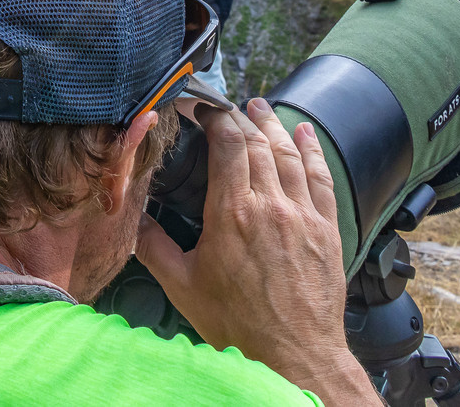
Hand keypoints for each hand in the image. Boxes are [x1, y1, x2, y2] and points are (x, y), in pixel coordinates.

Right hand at [136, 99, 372, 398]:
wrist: (295, 354)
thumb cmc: (238, 324)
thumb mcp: (183, 286)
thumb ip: (154, 246)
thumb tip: (133, 216)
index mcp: (232, 212)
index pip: (227, 143)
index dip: (214, 115)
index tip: (200, 106)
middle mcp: (271, 205)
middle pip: (257, 141)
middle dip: (240, 115)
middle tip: (225, 104)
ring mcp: (303, 215)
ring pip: (289, 154)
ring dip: (273, 125)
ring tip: (261, 105)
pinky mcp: (326, 230)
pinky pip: (322, 178)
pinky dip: (313, 151)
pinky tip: (306, 134)